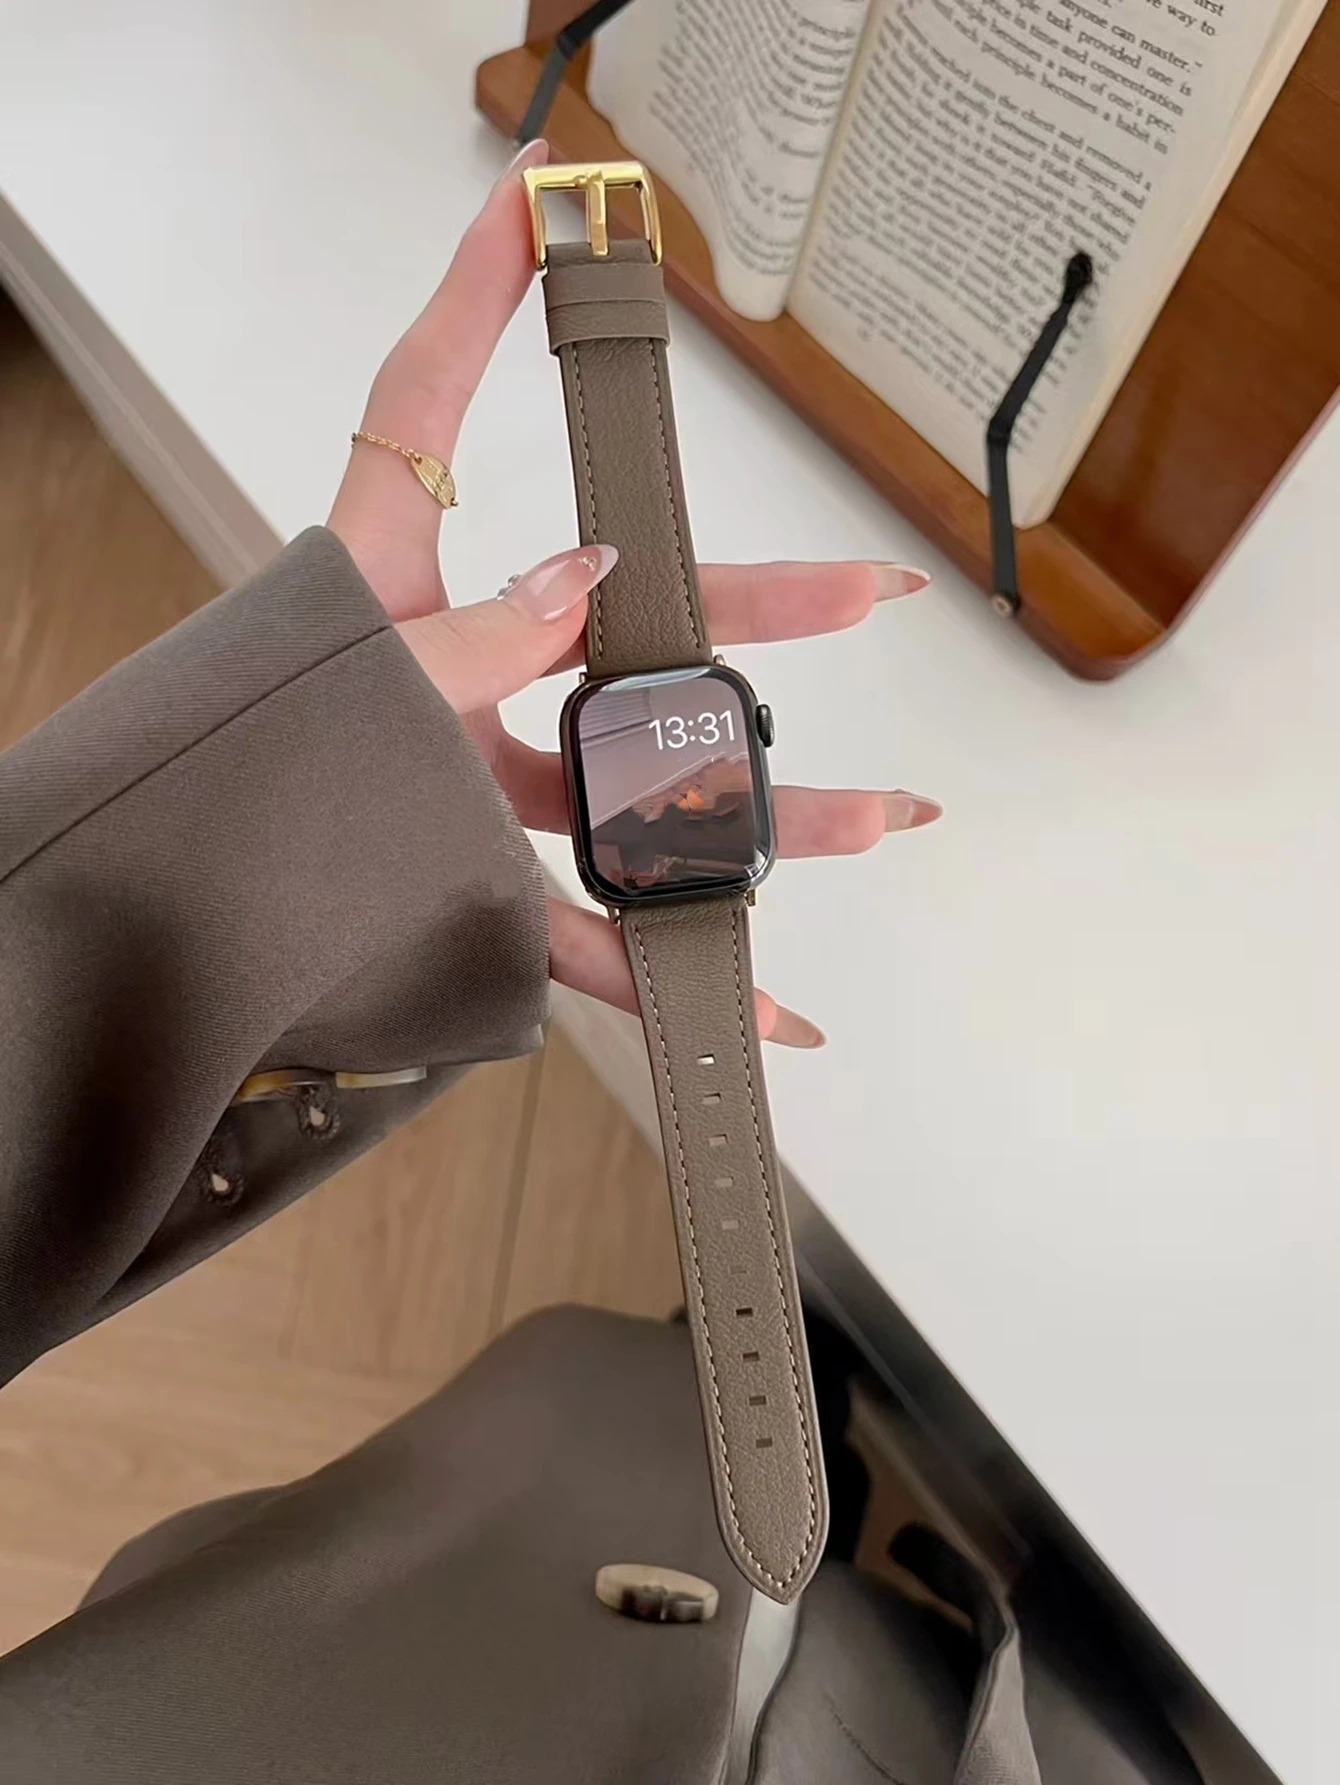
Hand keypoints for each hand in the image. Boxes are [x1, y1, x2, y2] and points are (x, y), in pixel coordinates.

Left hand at [328, 142, 939, 1044]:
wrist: (181, 920)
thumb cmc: (240, 782)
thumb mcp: (357, 680)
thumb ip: (470, 634)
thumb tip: (595, 577)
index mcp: (389, 590)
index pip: (418, 406)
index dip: (468, 296)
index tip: (541, 213)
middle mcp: (456, 677)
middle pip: (623, 626)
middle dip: (758, 612)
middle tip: (870, 595)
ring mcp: (481, 789)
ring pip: (644, 796)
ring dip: (767, 815)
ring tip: (874, 816)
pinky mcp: (489, 889)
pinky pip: (600, 936)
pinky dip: (681, 974)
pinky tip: (772, 1009)